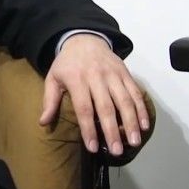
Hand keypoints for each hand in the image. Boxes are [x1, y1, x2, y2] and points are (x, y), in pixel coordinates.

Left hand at [39, 34, 148, 155]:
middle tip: (117, 150)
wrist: (85, 38)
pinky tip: (144, 125)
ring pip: (125, 100)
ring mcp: (113, 74)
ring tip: (134, 141)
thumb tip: (43, 122)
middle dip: (112, 130)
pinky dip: (141, 109)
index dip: (89, 129)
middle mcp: (96, 76)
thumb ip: (49, 100)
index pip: (84, 108)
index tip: (93, 147)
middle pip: (106, 107)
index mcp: (77, 79)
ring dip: (131, 122)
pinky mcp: (125, 73)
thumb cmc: (67, 64)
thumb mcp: (53, 78)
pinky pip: (135, 92)